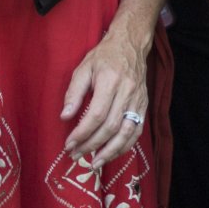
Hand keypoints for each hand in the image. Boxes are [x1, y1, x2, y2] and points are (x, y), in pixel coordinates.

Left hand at [61, 27, 152, 164]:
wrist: (131, 44)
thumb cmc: (104, 56)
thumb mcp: (83, 68)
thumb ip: (74, 92)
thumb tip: (65, 117)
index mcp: (111, 81)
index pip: (97, 115)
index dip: (82, 133)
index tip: (69, 144)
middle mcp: (127, 92)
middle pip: (111, 127)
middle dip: (92, 145)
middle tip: (76, 155)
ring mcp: (138, 100)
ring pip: (126, 132)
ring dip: (110, 151)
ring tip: (94, 163)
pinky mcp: (144, 105)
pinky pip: (136, 131)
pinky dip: (125, 146)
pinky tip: (112, 153)